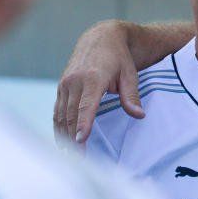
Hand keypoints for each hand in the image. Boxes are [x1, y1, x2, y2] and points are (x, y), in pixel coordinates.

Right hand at [53, 20, 144, 145]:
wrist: (100, 38)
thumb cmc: (119, 58)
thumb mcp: (130, 74)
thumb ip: (131, 96)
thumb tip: (139, 115)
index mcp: (93, 78)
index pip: (86, 106)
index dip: (83, 124)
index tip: (81, 141)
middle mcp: (75, 81)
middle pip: (71, 116)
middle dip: (73, 139)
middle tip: (79, 161)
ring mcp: (65, 84)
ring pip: (61, 115)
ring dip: (63, 136)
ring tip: (69, 157)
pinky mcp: (61, 87)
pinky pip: (57, 111)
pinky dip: (59, 127)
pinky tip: (63, 141)